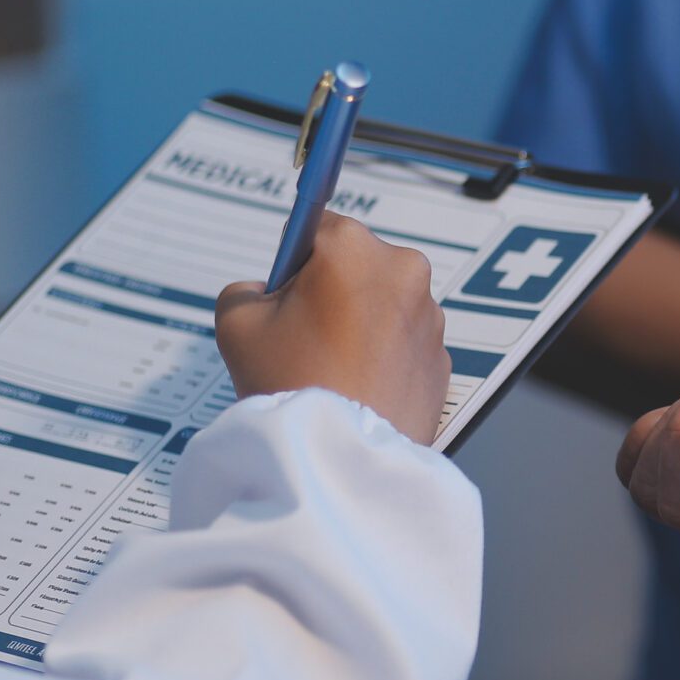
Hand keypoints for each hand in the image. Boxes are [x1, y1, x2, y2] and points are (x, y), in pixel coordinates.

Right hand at [215, 214, 449, 443]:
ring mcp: (430, 316)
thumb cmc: (293, 383)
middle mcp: (403, 271)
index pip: (317, 226)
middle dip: (331, 291)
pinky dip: (384, 355)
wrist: (341, 454)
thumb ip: (245, 289)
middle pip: (356, 266)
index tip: (288, 286)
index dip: (295, 259)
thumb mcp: (236, 322)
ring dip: (360, 323)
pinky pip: (404, 343)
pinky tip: (358, 383)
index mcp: (354, 248)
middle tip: (304, 335)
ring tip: (331, 366)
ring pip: (382, 305)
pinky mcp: (442, 356)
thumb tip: (266, 290)